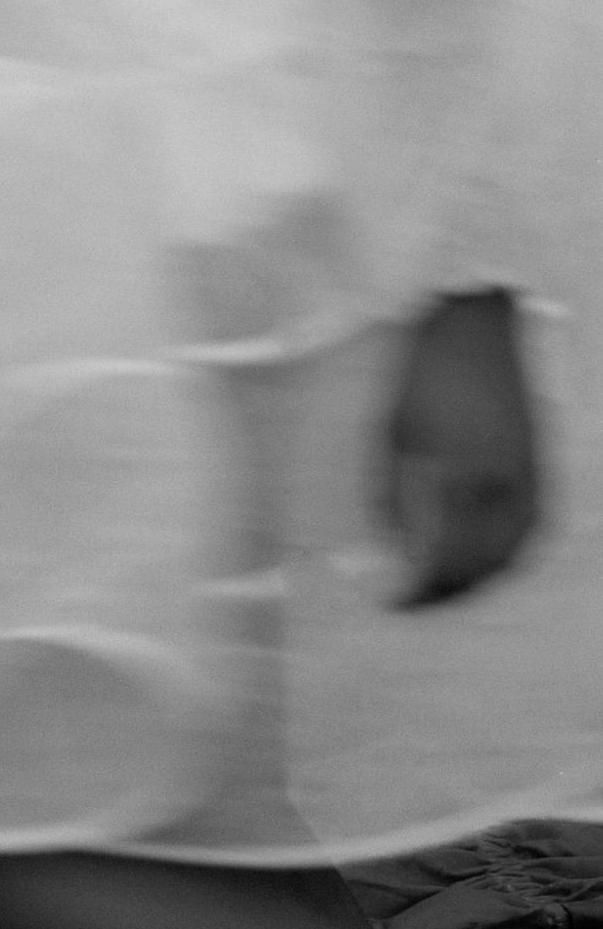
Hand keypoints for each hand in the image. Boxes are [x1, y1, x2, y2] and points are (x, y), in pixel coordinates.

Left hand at [376, 287, 540, 609]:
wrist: (476, 326)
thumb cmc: (421, 376)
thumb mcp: (391, 437)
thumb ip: (391, 500)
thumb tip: (392, 556)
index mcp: (455, 477)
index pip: (438, 562)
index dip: (414, 592)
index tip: (388, 602)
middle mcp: (498, 485)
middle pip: (475, 568)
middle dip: (442, 594)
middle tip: (412, 601)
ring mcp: (526, 479)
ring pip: (507, 557)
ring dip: (474, 580)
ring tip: (442, 587)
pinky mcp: (540, 471)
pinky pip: (527, 533)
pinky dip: (503, 556)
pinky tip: (481, 558)